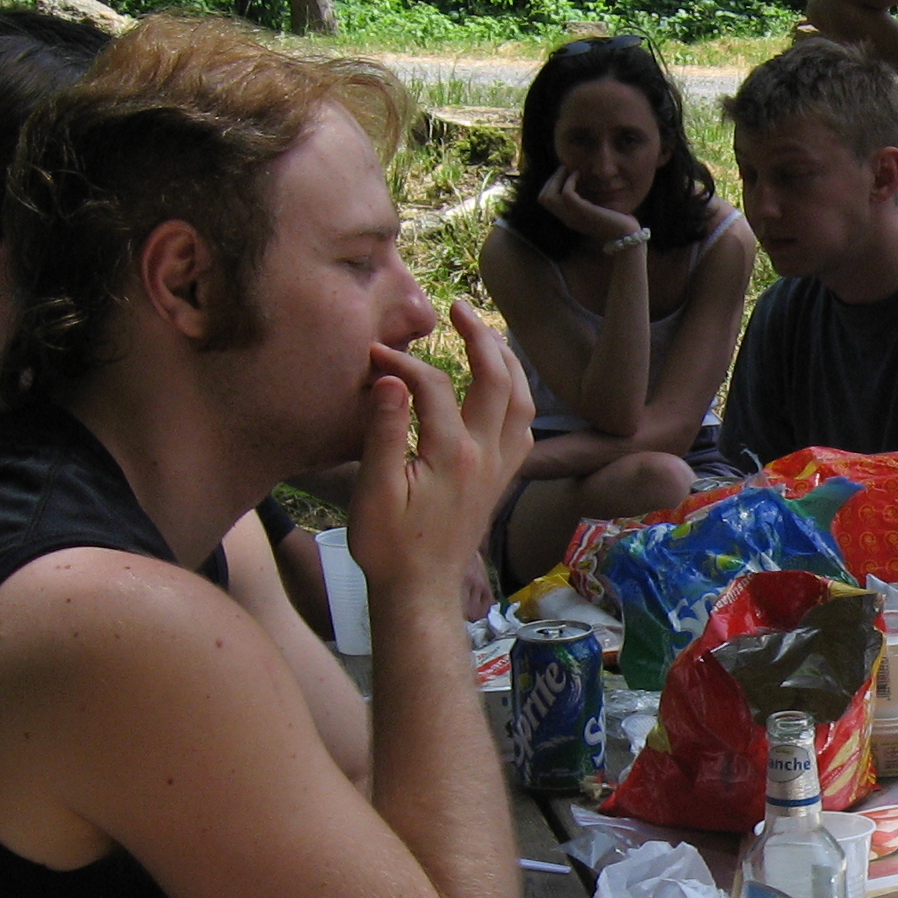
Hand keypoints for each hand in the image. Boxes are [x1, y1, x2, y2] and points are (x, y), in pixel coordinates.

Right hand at [348, 299, 533, 598]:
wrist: (420, 591)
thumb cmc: (388, 546)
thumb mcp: (373, 491)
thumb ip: (383, 432)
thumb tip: (389, 379)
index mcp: (451, 454)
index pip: (431, 385)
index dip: (401, 362)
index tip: (374, 353)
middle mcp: (486, 456)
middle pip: (498, 379)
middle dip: (481, 336)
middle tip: (459, 306)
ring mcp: (500, 469)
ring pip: (523, 401)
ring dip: (508, 363)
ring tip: (487, 334)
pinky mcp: (502, 480)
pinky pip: (524, 428)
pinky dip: (517, 397)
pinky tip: (502, 388)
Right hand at [535, 165, 644, 245]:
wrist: (627, 237)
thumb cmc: (617, 223)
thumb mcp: (598, 208)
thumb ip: (589, 199)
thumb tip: (586, 182)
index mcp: (569, 218)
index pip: (546, 200)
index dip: (551, 184)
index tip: (565, 173)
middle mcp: (568, 218)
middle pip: (543, 198)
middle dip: (552, 179)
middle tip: (565, 168)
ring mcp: (574, 217)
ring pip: (548, 197)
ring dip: (557, 178)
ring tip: (572, 170)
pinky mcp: (584, 212)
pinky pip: (566, 194)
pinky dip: (570, 181)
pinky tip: (579, 175)